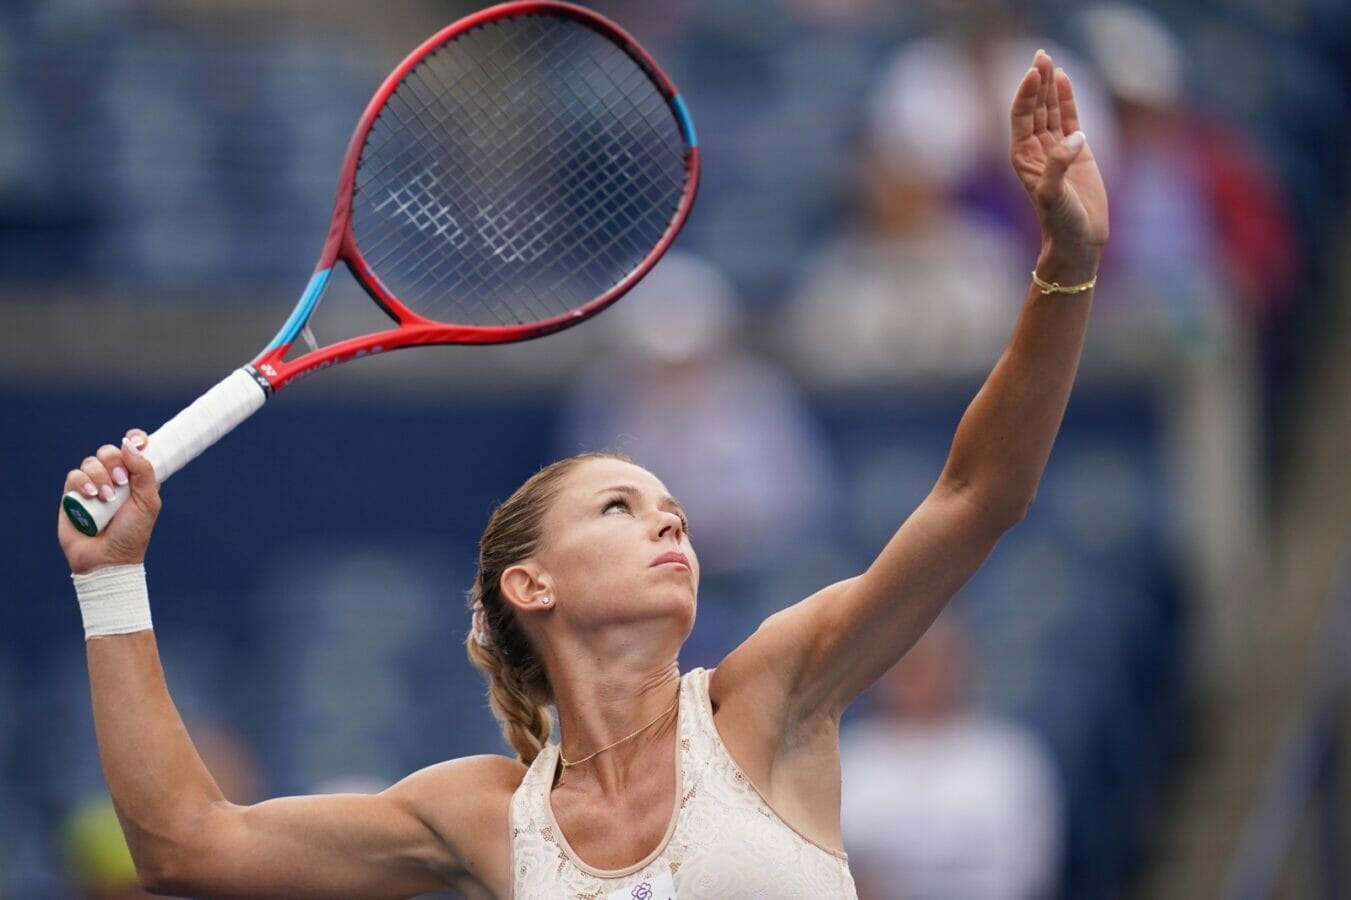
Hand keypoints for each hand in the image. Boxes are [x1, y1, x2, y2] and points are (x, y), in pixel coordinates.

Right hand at [58, 429, 160, 574]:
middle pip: (110, 451)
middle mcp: (114, 479)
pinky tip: (90, 495)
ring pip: (92, 461)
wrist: (107, 559)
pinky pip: (74, 475)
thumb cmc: (132, 533)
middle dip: (115, 461)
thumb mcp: (148, 502)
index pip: (133, 449)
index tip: (138, 441)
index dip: (135, 439)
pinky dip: (83, 481)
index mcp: (136, 479)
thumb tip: (131, 444)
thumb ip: (144, 472)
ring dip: (100, 476)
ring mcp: (92, 485)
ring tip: (106, 497)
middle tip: (121, 481)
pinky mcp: (72, 495)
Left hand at [1010, 51, 1108, 253]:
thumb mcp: (1053, 195)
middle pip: (1034, 107)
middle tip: (1041, 55)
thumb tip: (1075, 138)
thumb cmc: (1061, 222)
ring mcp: (1055, 148)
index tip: (1033, 72)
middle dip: (1036, 81)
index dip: (1026, 93)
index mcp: (1022, 157)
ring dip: (1050, 86)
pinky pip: (1070, 118)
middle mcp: (1035, 149)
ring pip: (1051, 109)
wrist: (1078, 239)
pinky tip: (1064, 79)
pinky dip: (1067, 99)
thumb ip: (1059, 165)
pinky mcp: (1077, 151)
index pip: (1021, 117)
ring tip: (1050, 60)